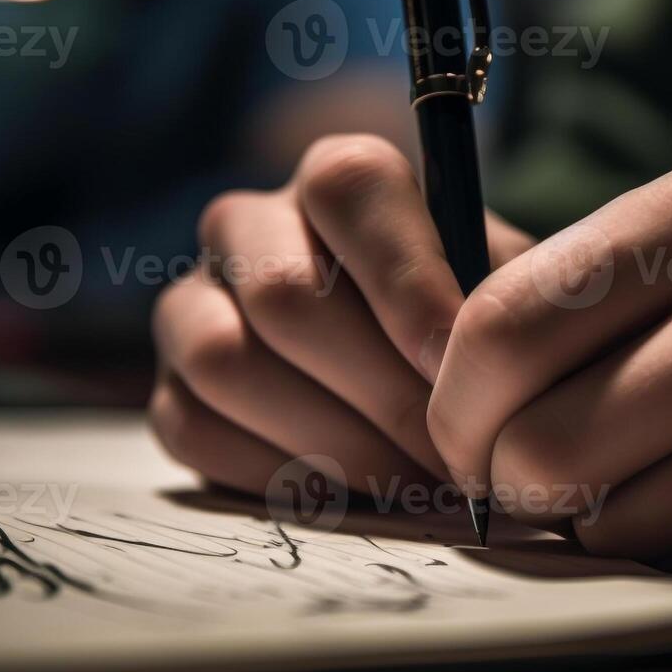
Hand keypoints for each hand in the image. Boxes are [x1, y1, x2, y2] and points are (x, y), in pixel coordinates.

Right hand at [149, 134, 532, 498]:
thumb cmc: (468, 329)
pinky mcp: (167, 386)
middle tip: (452, 459)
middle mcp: (248, 224)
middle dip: (380, 391)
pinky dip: (277, 474)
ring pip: (224, 360)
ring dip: (329, 439)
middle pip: (284, 293)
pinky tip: (352, 492)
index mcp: (337, 179)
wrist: (411, 384)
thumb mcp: (503, 296)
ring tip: (410, 484)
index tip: (458, 368)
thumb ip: (502, 305)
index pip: (349, 186)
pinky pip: (192, 427)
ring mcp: (192, 303)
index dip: (405, 280)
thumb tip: (498, 368)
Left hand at [427, 153, 671, 568]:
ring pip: (602, 510)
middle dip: (502, 479)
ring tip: (640, 482)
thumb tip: (425, 362)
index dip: (456, 400)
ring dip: (590, 521)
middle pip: (538, 428)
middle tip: (522, 481)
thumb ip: (584, 285)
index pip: (504, 317)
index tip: (467, 429)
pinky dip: (662, 548)